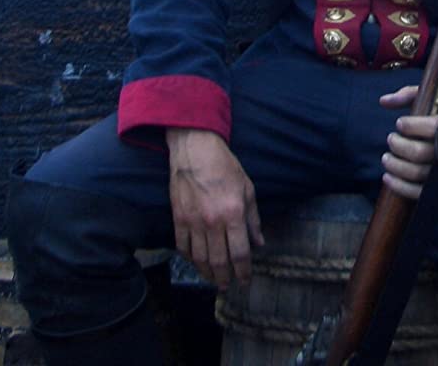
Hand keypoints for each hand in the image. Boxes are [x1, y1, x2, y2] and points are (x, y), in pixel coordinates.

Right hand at [165, 127, 263, 289]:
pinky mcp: (178, 218)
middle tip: (228, 286)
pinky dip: (190, 259)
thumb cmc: (225, 167)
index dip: (244, 271)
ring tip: (214, 280)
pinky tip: (196, 263)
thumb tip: (260, 243)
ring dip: (207, 273)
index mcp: (233, 213)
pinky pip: (183, 246)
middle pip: (218, 261)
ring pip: (199, 258)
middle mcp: (213, 222)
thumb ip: (253, 219)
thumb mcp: (248, 189)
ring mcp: (193, 221)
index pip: (240, 253)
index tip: (245, 280)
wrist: (195, 150)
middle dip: (225, 278)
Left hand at [378, 84, 437, 200]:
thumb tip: (383, 101)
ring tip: (386, 157)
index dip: (411, 126)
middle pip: (420, 153)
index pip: (432, 128)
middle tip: (391, 139)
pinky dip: (400, 187)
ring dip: (396, 166)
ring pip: (417, 173)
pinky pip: (419, 193)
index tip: (400, 123)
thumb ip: (408, 95)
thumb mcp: (434, 99)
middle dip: (399, 146)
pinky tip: (387, 177)